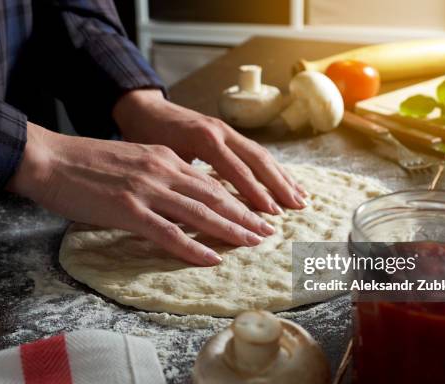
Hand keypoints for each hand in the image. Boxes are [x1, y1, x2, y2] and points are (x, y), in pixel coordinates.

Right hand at [7, 123, 275, 265]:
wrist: (48, 158)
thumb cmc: (87, 162)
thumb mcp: (133, 160)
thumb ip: (160, 175)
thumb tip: (182, 197)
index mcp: (165, 159)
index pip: (211, 182)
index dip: (238, 200)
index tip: (258, 214)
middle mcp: (162, 171)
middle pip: (215, 197)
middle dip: (245, 216)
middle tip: (267, 233)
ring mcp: (147, 190)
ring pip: (200, 213)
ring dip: (230, 230)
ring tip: (253, 243)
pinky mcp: (128, 210)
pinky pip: (168, 233)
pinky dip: (193, 248)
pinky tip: (212, 259)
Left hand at [112, 90, 307, 214]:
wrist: (143, 108)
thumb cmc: (147, 136)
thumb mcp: (162, 158)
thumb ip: (184, 179)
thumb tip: (205, 209)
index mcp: (205, 138)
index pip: (237, 170)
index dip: (255, 193)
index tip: (271, 213)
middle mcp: (221, 132)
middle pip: (258, 160)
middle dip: (279, 185)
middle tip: (296, 208)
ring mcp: (227, 131)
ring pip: (262, 155)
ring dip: (282, 177)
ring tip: (301, 198)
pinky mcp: (229, 133)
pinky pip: (255, 152)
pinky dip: (273, 169)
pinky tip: (285, 183)